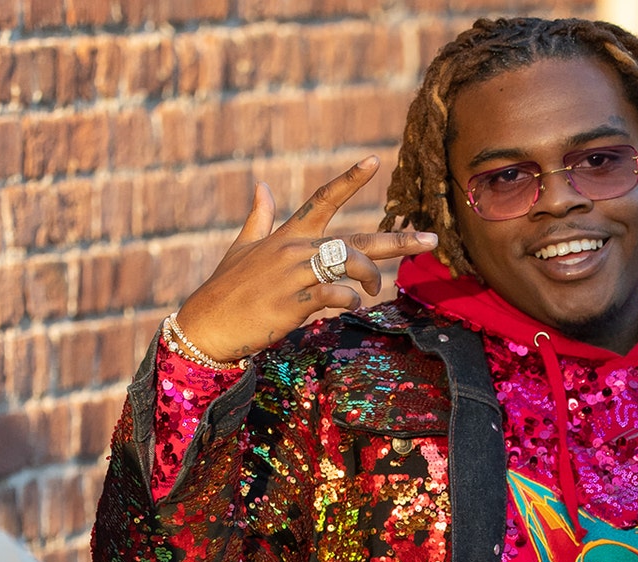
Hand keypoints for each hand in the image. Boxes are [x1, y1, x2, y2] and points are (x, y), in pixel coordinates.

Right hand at [172, 157, 437, 361]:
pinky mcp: (295, 302)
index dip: (349, 179)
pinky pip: (336, 295)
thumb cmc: (226, 288)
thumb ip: (258, 217)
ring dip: (371, 277)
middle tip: (431, 238)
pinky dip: (350, 300)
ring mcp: (295, 274)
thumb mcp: (242, 248)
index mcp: (287, 235)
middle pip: (356, 238)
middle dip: (398, 239)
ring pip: (350, 264)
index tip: (376, 160)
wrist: (206, 324)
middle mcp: (295, 249)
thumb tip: (260, 184)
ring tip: (373, 290)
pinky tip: (351, 305)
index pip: (322, 198)